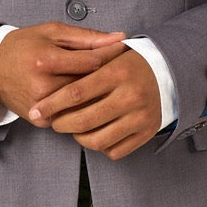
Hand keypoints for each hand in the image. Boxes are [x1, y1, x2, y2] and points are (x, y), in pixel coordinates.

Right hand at [0, 22, 126, 123]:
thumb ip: (87, 37)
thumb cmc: (23, 45)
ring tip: (114, 82)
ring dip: (101, 94)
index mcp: (46, 60)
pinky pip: (72, 115)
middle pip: (90, 85)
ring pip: (84, 104)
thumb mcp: (52, 32)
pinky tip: (95, 97)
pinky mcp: (41, 120)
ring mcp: (42, 106)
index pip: (91, 62)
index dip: (112, 55)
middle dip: (110, 75)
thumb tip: (119, 37)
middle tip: (128, 67)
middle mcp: (43, 86)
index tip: (127, 50)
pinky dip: (84, 107)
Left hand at [29, 48, 161, 160]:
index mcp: (117, 72)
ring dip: (78, 138)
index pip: (76, 92)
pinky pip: (115, 151)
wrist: (169, 72)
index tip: (37, 109)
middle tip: (54, 121)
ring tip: (74, 128)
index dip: (52, 104)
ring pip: (97, 140)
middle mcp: (130, 96)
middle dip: (61, 124)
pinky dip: (100, 146)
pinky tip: (95, 134)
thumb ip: (82, 64)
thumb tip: (50, 83)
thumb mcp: (108, 55)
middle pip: (84, 120)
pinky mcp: (147, 132)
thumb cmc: (129, 63)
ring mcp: (140, 117)